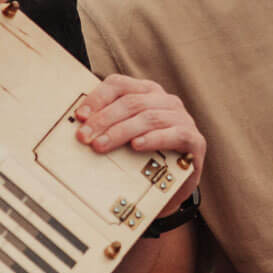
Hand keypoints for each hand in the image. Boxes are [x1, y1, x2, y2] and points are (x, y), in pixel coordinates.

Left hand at [73, 74, 205, 202]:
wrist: (171, 188)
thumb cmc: (143, 159)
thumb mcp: (123, 138)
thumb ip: (107, 125)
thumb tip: (77, 124)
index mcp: (148, 93)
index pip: (120, 84)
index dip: (98, 97)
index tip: (80, 116)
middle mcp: (167, 101)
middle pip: (131, 102)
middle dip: (104, 119)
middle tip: (85, 137)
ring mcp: (183, 119)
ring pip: (149, 117)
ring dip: (122, 131)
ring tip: (101, 145)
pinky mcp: (195, 141)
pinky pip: (175, 134)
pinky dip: (154, 139)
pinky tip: (136, 146)